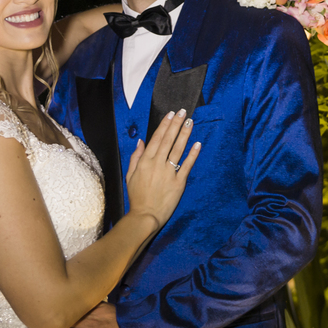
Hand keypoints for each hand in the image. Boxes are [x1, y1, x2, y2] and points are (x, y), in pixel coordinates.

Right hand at [124, 109, 200, 227]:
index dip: (164, 125)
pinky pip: (187, 165)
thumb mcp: (130, 175)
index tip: (170, 114)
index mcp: (145, 161)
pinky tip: (197, 143)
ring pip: (178, 149)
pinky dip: (192, 154)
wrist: (145, 216)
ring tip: (190, 122)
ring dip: (184, 134)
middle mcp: (157, 164)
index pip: (156, 138)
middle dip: (176, 124)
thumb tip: (141, 141)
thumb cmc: (137, 197)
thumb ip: (136, 157)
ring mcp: (169, 173)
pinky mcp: (179, 183)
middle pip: (168, 140)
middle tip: (182, 111)